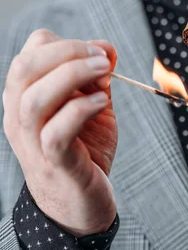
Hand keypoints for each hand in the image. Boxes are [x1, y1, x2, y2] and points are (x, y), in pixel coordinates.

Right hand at [2, 29, 118, 235]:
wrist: (80, 206)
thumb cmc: (84, 151)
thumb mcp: (92, 107)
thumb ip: (97, 78)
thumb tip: (105, 47)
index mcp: (25, 99)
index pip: (29, 54)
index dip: (64, 44)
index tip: (97, 53)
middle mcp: (19, 118)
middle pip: (25, 68)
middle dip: (66, 52)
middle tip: (101, 59)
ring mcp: (32, 143)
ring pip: (35, 99)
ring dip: (73, 75)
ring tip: (105, 74)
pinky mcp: (54, 164)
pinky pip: (55, 132)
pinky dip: (80, 109)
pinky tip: (102, 102)